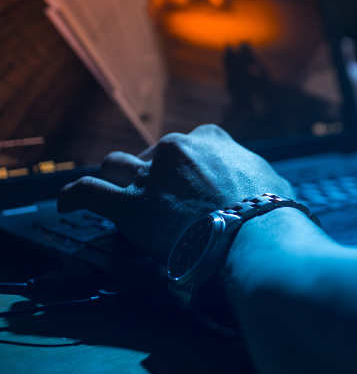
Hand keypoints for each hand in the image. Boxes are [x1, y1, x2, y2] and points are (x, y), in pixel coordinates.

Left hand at [58, 124, 293, 263]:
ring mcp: (149, 174)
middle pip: (150, 154)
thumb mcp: (272, 181)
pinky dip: (73, 196)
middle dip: (151, 173)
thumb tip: (267, 189)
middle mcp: (176, 148)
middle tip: (160, 198)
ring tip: (114, 193)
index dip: (186, 164)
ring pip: (115, 165)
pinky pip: (86, 192)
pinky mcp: (129, 204)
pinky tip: (65, 204)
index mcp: (211, 139)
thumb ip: (256, 177)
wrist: (256, 234)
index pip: (190, 143)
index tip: (188, 181)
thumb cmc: (271, 212)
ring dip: (115, 179)